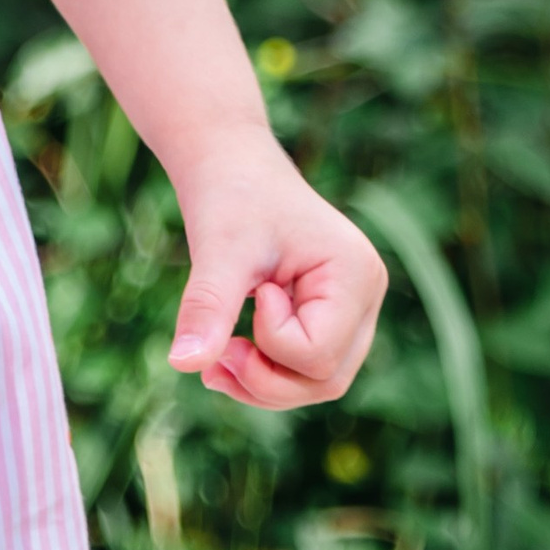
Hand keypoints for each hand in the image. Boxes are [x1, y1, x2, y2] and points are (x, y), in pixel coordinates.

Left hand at [167, 126, 386, 407]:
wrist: (231, 164)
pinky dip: (267, 372)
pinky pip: (305, 368)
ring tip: (214, 363)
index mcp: (356, 273)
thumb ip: (207, 308)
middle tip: (215, 359)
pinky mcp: (332, 317)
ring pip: (317, 383)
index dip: (269, 342)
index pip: (318, 355)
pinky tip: (226, 355)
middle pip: (326, 380)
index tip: (251, 291)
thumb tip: (182, 364)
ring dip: (263, 384)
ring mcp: (354, 309)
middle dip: (265, 381)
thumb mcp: (218, 250)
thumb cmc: (231, 196)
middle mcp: (367, 295)